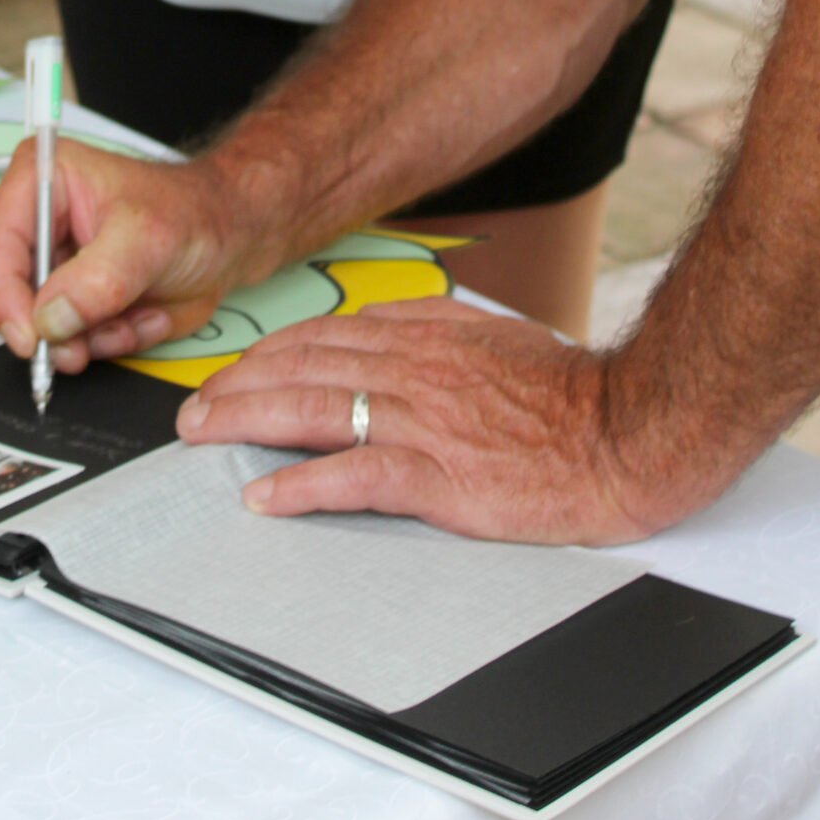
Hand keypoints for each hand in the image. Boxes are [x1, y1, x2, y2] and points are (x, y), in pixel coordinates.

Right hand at [0, 135, 255, 372]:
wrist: (229, 239)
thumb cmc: (194, 215)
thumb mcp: (149, 240)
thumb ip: (97, 280)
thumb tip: (50, 319)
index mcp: (41, 178)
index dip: (4, 297)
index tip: (31, 339)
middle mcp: (36, 219)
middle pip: (2, 290)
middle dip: (47, 327)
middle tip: (80, 347)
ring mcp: (52, 262)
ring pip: (34, 325)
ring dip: (86, 337)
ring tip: (133, 318)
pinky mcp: (69, 297)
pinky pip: (66, 341)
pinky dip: (103, 342)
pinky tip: (138, 318)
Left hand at [174, 300, 680, 543]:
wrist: (626, 431)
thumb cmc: (568, 394)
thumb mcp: (494, 335)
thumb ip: (434, 328)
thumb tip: (381, 324)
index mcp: (426, 337)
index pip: (324, 337)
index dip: (267, 354)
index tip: (232, 371)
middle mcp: (415, 371)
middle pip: (304, 367)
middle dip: (238, 386)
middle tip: (193, 407)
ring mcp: (425, 422)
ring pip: (316, 410)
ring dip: (248, 422)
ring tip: (203, 437)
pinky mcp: (442, 478)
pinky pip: (356, 476)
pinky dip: (303, 485)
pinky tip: (266, 494)